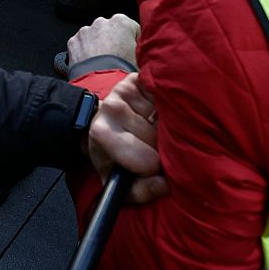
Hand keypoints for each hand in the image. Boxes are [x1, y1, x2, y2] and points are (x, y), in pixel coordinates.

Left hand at [66, 13, 139, 68]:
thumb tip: (143, 54)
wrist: (101, 87)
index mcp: (122, 22)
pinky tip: (92, 65)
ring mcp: (85, 31)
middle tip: (117, 60)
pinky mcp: (73, 42)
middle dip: (114, 42)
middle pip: (111, 31)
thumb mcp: (142, 60)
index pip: (132, 29)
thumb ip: (142, 51)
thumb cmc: (123, 73)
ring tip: (103, 65)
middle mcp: (102, 22)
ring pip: (95, 37)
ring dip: (99, 47)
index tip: (132, 53)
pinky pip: (81, 45)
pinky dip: (85, 53)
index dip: (134, 43)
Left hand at [84, 74, 167, 204]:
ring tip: (156, 131)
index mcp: (102, 133)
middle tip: (154, 147)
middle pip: (157, 136)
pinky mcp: (136, 79)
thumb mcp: (120, 183)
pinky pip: (163, 94)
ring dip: (166, 126)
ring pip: (165, 116)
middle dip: (161, 146)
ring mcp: (124, 90)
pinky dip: (167, 107)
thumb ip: (141, 190)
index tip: (151, 168)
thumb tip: (163, 184)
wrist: (102, 128)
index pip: (146, 160)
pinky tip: (159, 114)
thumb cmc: (114, 157)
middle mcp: (111, 107)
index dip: (153, 168)